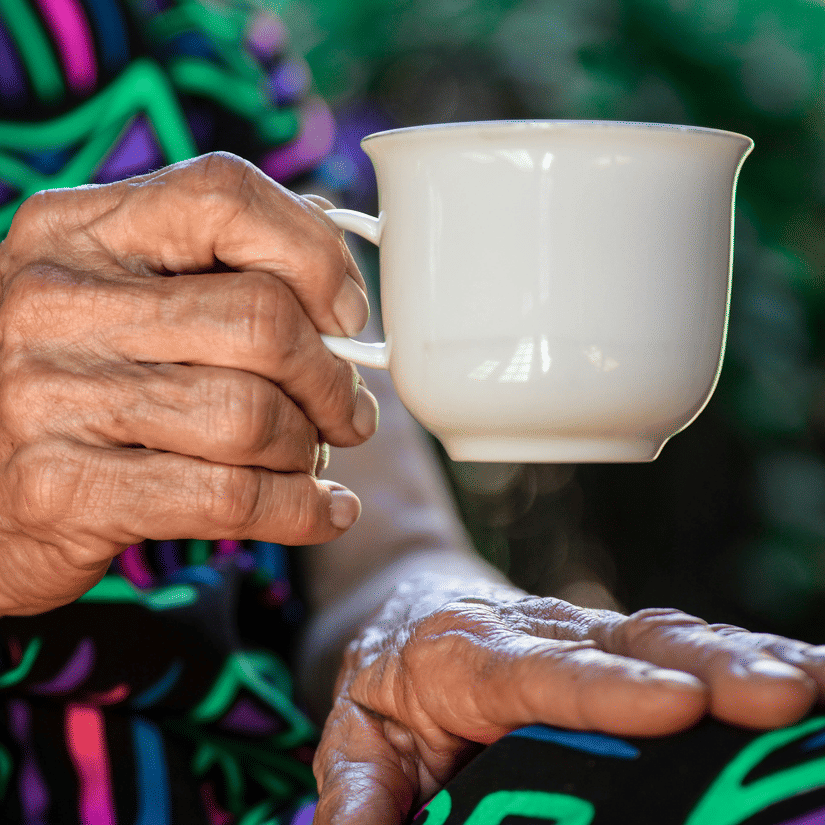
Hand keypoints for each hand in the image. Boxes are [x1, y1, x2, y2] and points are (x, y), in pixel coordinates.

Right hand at [0, 152, 377, 614]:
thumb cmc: (78, 384)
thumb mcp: (119, 298)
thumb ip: (213, 265)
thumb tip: (332, 250)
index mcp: (78, 231)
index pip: (225, 195)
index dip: (315, 256)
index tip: (349, 317)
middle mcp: (56, 301)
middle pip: (261, 318)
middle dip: (332, 378)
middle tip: (348, 412)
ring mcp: (50, 396)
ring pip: (251, 414)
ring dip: (309, 447)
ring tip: (312, 457)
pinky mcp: (65, 489)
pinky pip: (228, 496)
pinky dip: (302, 510)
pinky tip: (324, 511)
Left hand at [312, 576, 824, 824]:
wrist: (410, 605)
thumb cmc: (387, 677)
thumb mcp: (356, 736)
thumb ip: (359, 797)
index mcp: (467, 655)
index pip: (538, 671)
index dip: (605, 688)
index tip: (674, 705)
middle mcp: (538, 634)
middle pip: (625, 644)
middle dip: (706, 666)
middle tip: (784, 695)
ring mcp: (586, 636)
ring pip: (667, 635)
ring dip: (743, 657)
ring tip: (816, 684)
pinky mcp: (619, 648)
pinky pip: (684, 645)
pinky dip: (746, 656)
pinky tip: (808, 676)